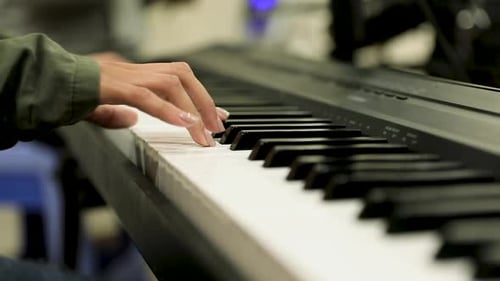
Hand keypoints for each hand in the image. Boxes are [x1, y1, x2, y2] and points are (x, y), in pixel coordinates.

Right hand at [86, 59, 228, 146]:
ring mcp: (127, 75)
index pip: (178, 78)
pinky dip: (169, 109)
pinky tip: (186, 123)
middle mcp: (137, 70)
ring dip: (193, 108)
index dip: (200, 96)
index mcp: (136, 75)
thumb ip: (116, 115)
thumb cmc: (72, 95)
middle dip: (205, 101)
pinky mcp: (115, 86)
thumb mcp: (99, 109)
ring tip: (206, 132)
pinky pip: (148, 96)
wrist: (45, 84)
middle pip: (183, 75)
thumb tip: (133, 122)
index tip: (218, 115)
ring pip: (172, 82)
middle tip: (218, 126)